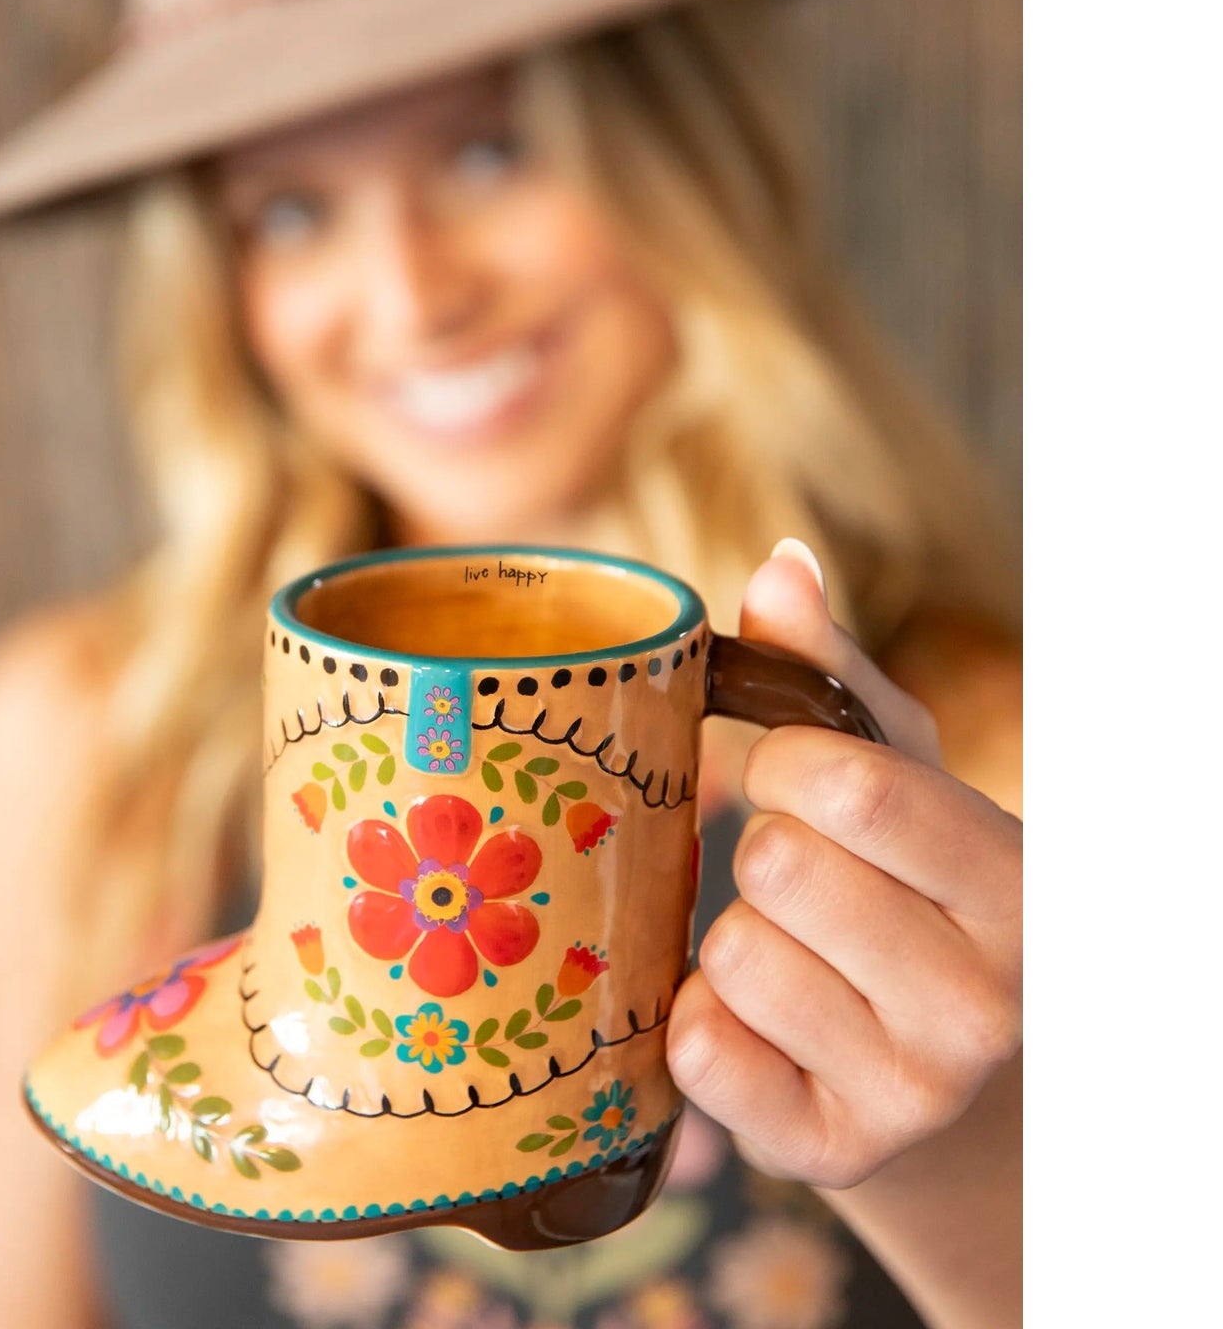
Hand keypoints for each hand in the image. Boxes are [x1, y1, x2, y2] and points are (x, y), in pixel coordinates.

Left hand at [666, 543, 1022, 1188]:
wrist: (949, 1082)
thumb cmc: (914, 897)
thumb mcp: (905, 782)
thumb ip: (835, 674)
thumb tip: (780, 563)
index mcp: (1017, 887)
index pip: (853, 786)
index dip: (784, 763)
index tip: (787, 776)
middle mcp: (985, 1003)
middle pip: (778, 867)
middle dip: (763, 852)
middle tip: (800, 883)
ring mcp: (912, 1092)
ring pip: (730, 955)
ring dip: (731, 940)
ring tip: (793, 959)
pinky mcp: (829, 1153)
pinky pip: (699, 1052)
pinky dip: (702, 1024)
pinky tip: (760, 1028)